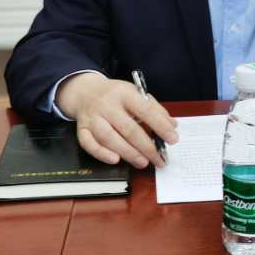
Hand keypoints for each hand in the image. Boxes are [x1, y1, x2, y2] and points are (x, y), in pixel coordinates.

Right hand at [56, 72, 177, 167]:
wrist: (86, 91)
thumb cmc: (116, 95)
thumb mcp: (136, 94)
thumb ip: (155, 108)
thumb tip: (172, 125)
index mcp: (124, 93)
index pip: (145, 110)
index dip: (160, 126)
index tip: (173, 139)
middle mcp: (107, 105)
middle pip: (128, 128)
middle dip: (146, 147)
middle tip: (159, 159)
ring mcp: (93, 117)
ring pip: (109, 138)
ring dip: (127, 153)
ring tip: (142, 162)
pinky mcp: (82, 129)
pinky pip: (89, 144)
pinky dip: (102, 154)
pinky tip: (115, 160)